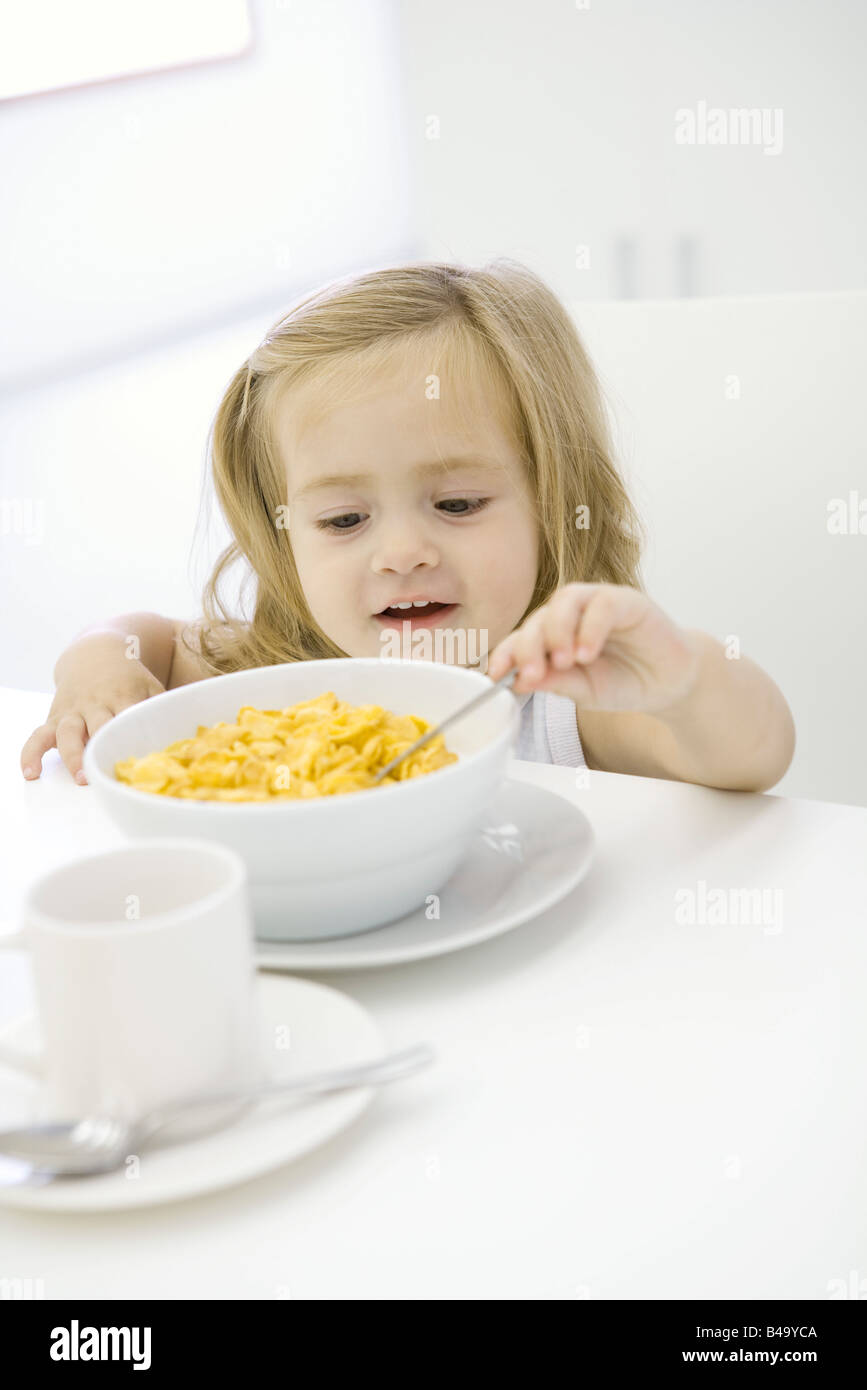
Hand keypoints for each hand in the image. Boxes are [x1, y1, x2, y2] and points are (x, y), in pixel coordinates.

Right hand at [20, 657, 165, 785]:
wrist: (96, 650)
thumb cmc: (130, 677)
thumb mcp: (150, 685)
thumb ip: (162, 709)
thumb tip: (187, 736)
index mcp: (124, 695)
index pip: (128, 717)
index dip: (133, 735)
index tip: (141, 759)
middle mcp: (96, 703)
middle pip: (98, 726)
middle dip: (102, 747)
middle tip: (109, 772)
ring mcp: (74, 710)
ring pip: (68, 732)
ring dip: (72, 754)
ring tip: (79, 777)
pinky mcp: (56, 716)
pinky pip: (39, 735)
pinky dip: (32, 753)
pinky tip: (31, 772)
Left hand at [486, 582, 700, 713]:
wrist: (670, 684)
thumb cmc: (624, 683)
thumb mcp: (583, 691)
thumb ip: (554, 683)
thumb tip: (518, 680)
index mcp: (554, 635)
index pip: (521, 638)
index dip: (505, 653)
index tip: (495, 675)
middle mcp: (572, 614)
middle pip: (538, 618)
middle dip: (528, 647)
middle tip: (532, 675)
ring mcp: (598, 603)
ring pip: (565, 600)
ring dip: (557, 631)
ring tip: (563, 662)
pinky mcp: (627, 600)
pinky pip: (602, 604)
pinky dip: (589, 628)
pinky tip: (587, 654)